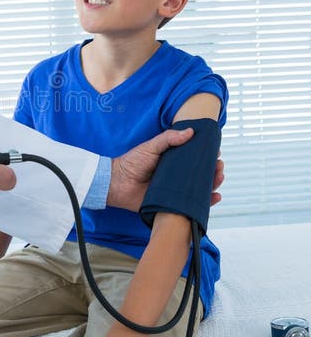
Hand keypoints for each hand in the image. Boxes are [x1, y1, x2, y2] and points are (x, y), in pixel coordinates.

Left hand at [107, 128, 224, 210]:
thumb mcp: (151, 146)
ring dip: (213, 184)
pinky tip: (215, 197)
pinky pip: (192, 205)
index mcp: (173, 162)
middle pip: (202, 174)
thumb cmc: (132, 163)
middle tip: (219, 167)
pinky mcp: (173, 204)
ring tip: (218, 178)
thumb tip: (190, 131)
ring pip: (200, 189)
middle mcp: (177, 176)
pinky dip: (205, 203)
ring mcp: (176, 191)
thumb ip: (168, 139)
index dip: (207, 156)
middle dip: (214, 171)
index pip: (195, 159)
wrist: (117, 184)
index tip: (216, 153)